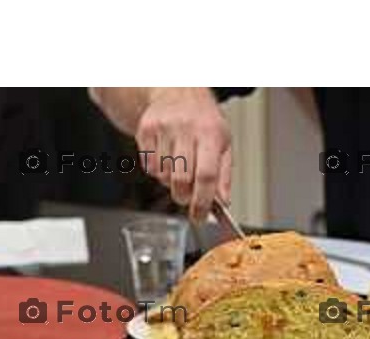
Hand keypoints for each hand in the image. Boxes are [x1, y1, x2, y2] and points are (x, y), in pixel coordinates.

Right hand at [135, 87, 231, 220]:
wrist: (177, 90)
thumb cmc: (204, 121)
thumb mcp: (224, 144)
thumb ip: (224, 176)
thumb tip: (223, 202)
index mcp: (210, 133)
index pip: (206, 175)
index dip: (202, 201)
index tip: (200, 216)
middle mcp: (186, 128)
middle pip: (182, 179)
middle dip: (183, 196)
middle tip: (187, 197)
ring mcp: (163, 127)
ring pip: (163, 175)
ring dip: (170, 182)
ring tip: (179, 169)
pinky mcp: (145, 129)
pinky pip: (148, 166)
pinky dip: (157, 172)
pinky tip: (166, 158)